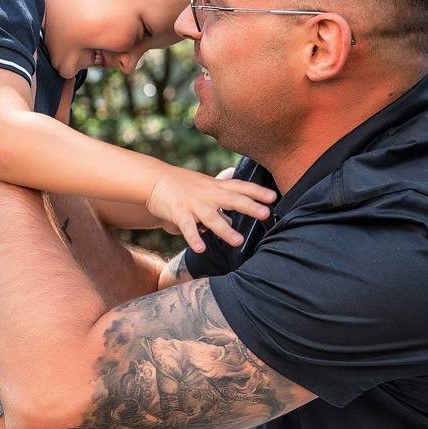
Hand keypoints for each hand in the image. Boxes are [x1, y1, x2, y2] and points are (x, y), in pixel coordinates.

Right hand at [144, 166, 277, 253]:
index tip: (274, 197)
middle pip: (232, 199)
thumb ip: (219, 205)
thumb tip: (232, 221)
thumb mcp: (204, 191)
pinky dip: (193, 238)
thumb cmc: (182, 185)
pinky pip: (187, 227)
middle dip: (250, 206)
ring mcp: (193, 203)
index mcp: (216, 187)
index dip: (257, 191)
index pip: (241, 187)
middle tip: (267, 214)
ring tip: (238, 241)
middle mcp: (208, 194)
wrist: (154, 179)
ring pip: (212, 217)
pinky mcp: (178, 212)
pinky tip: (201, 248)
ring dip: (225, 229)